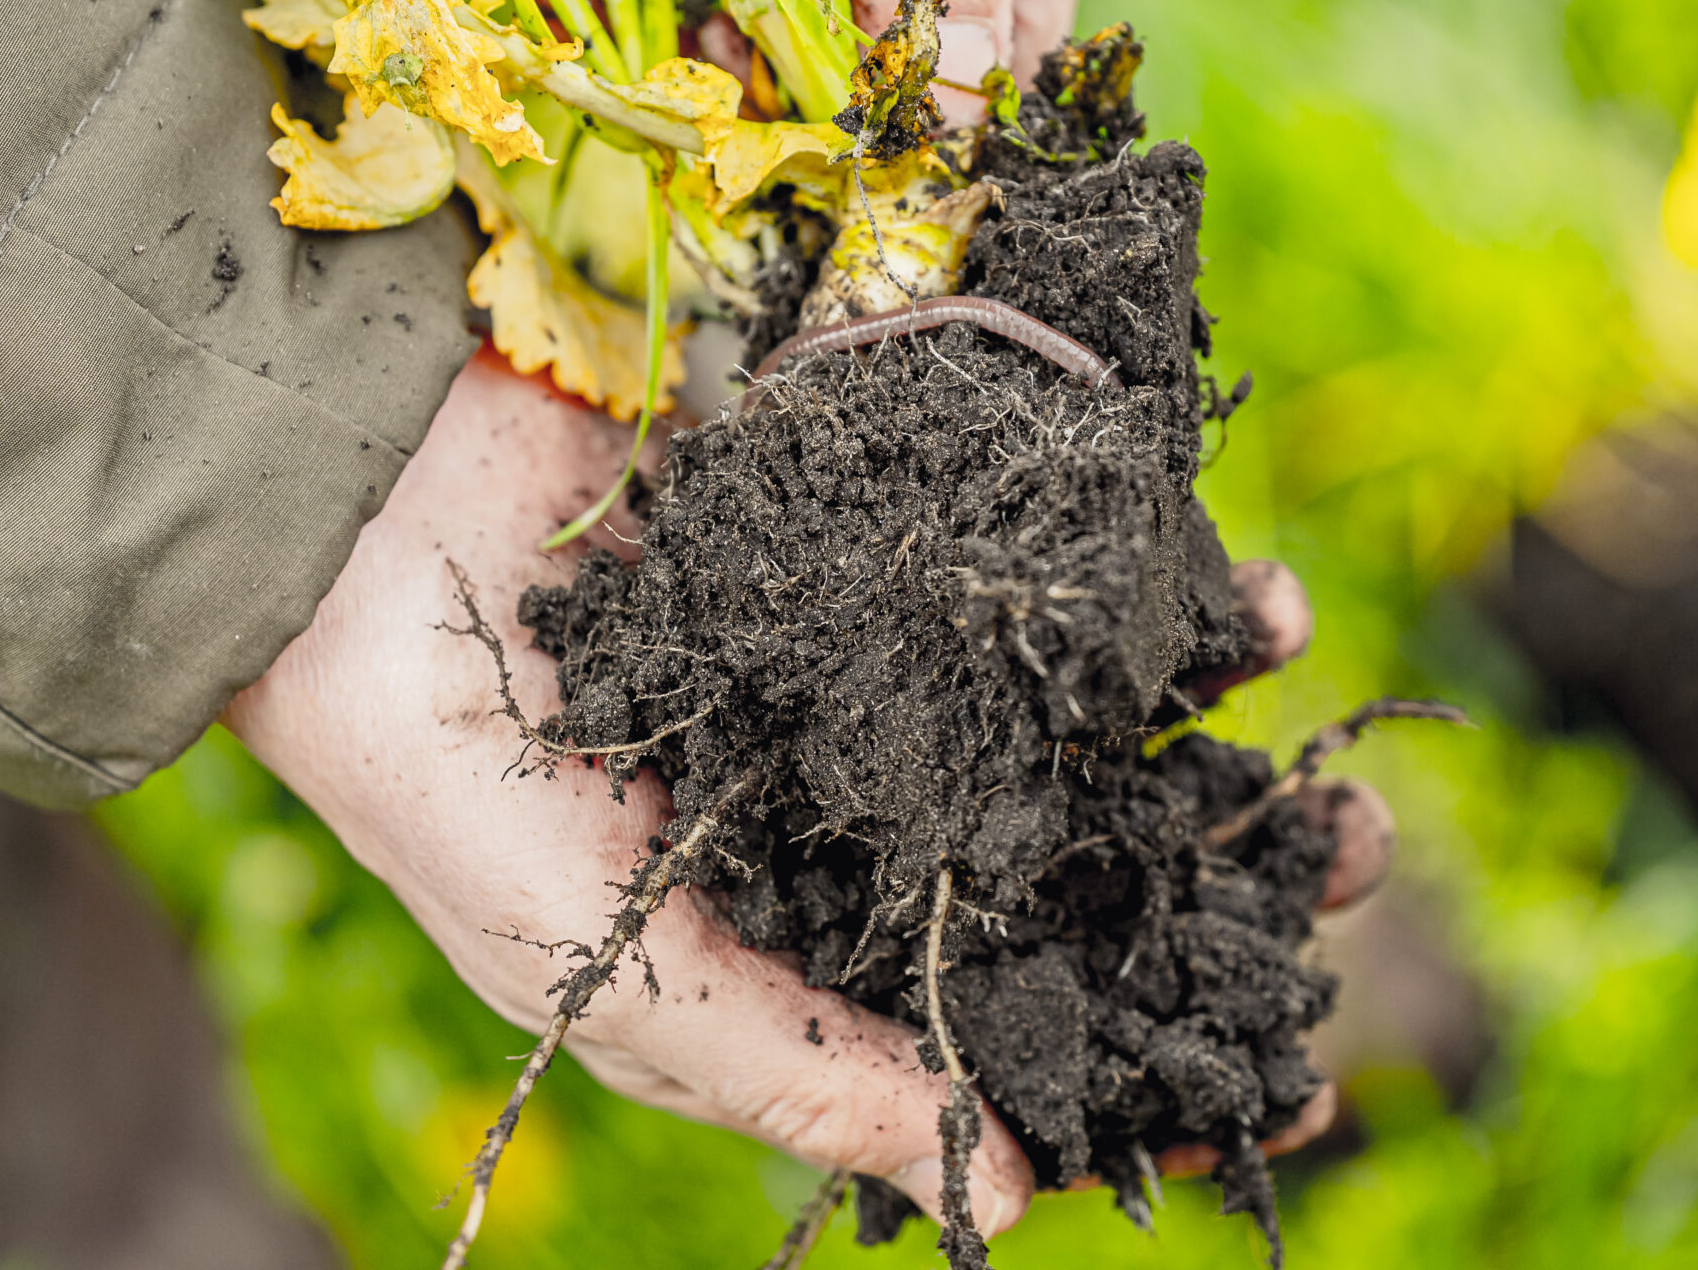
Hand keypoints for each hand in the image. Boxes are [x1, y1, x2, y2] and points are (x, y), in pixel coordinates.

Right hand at [223, 355, 1386, 1234]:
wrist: (342, 517)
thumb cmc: (441, 769)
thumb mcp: (598, 965)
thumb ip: (791, 1065)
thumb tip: (1000, 1193)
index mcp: (818, 925)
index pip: (1016, 1009)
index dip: (1144, 1038)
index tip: (1287, 1053)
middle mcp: (876, 790)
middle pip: (1089, 841)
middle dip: (1226, 855)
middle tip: (1355, 851)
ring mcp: (893, 643)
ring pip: (1093, 686)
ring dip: (1213, 696)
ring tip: (1305, 671)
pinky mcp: (888, 505)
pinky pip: (1046, 534)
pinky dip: (1139, 548)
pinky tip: (1225, 569)